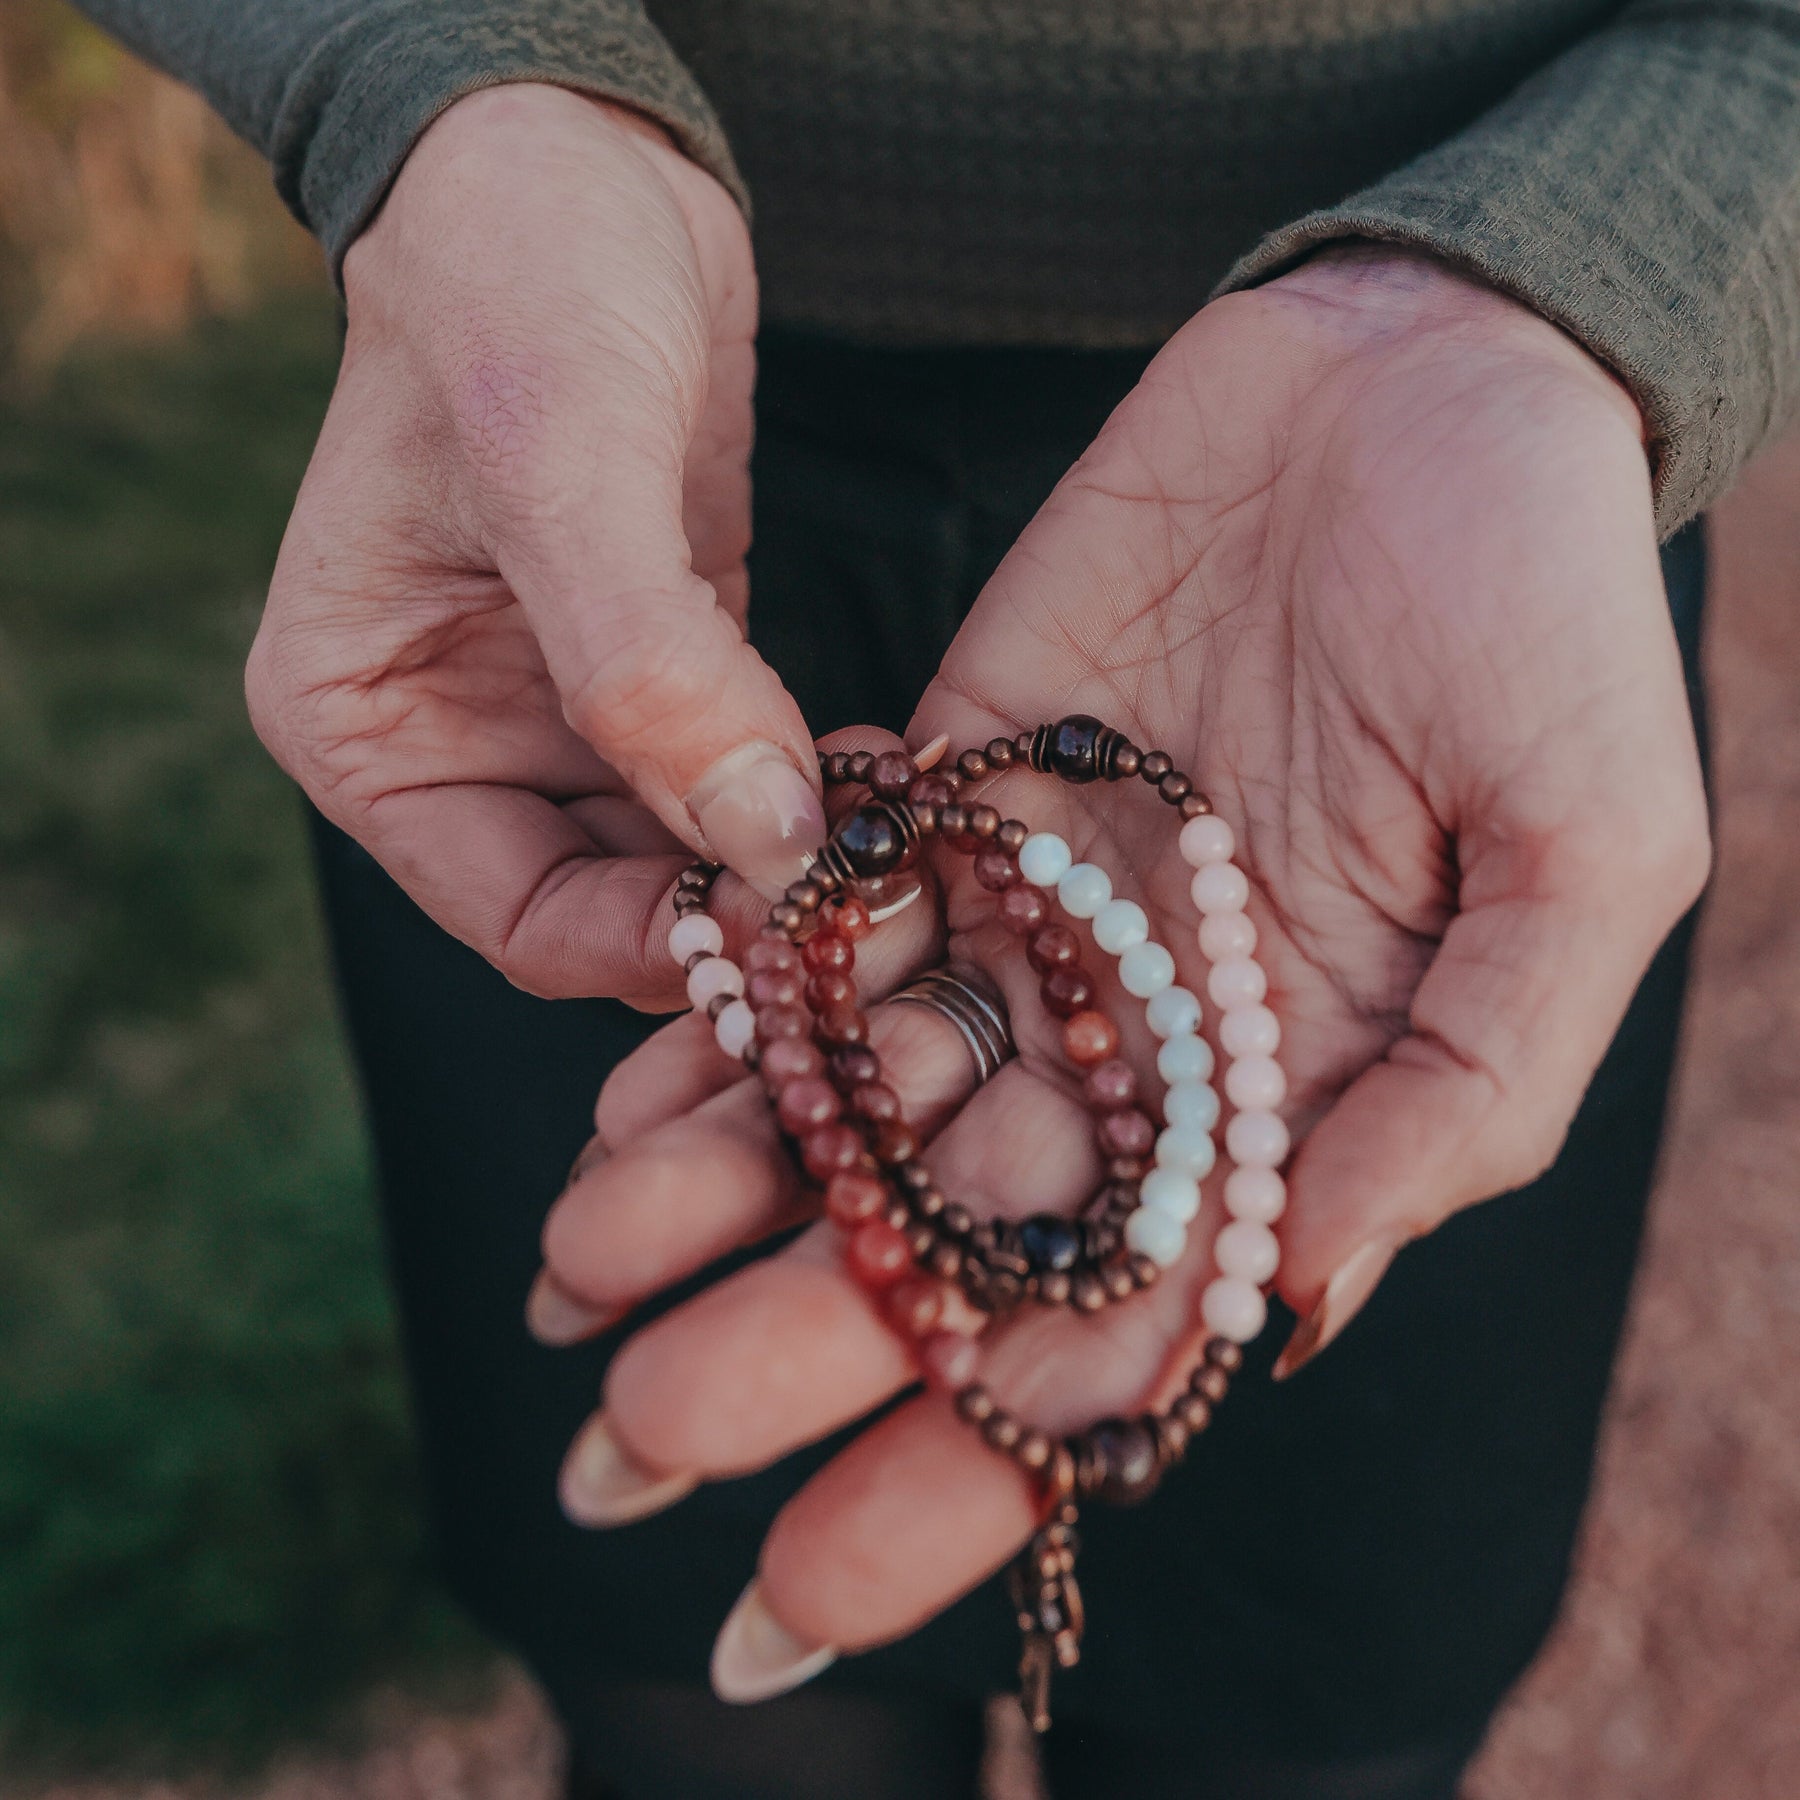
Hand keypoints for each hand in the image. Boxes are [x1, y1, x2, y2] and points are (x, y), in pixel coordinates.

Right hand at [247, 85, 822, 1006]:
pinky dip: (795, 793)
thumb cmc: (514, 281)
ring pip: (680, 857)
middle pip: (609, 906)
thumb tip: (759, 843)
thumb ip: (647, 666)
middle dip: (734, 910)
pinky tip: (869, 773)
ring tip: (884, 828)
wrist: (572, 166)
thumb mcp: (562, 462)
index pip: (520, 917)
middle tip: (868, 894)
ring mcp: (553, 713)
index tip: (790, 925)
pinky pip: (727, 778)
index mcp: (369, 730)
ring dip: (779, 855)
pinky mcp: (650, 669)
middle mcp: (453, 743)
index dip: (654, 947)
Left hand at [534, 251, 1709, 1689]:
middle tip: (633, 1449)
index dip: (967, 1465)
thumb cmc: (1545, 604)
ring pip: (863, 1088)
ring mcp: (1043, 903)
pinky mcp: (962, 780)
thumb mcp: (1590, 852)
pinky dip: (736, 1008)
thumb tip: (1299, 1298)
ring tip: (578, 1281)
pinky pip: (832, 920)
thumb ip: (1466, 1085)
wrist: (1421, 372)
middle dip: (800, 1346)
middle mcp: (1149, 1021)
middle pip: (957, 1228)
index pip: (1118, 1324)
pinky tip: (627, 1089)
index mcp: (1296, 1080)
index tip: (811, 1588)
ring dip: (723, 1190)